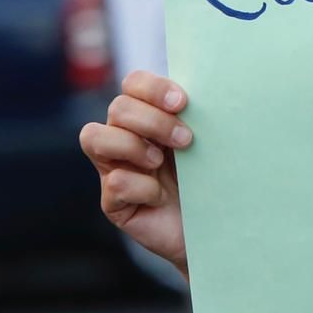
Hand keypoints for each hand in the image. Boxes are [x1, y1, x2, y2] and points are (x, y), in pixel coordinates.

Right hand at [79, 71, 193, 272]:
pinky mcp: (112, 202)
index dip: (152, 88)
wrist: (218, 228)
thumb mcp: (208, 143)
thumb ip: (197, 117)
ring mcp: (114, 169)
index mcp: (149, 116)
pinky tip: (160, 197)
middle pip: (118, 107)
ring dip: (133, 145)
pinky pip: (114, 182)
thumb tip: (206, 92)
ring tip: (160, 162)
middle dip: (153, 121)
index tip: (183, 102)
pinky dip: (142, 187)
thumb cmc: (213, 179)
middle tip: (186, 140)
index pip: (134, 84)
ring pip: (94, 137)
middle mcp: (126, 137)